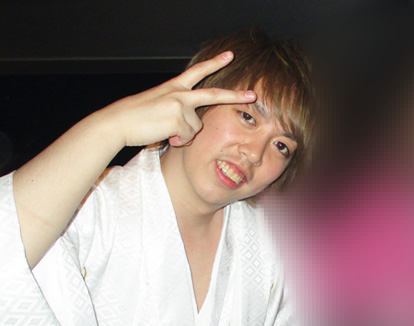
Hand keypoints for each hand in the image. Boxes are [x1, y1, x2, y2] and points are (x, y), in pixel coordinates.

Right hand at [99, 51, 256, 148]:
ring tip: (163, 130)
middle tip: (253, 95)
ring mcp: (180, 105)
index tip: (229, 56)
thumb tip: (189, 131)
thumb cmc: (136, 119)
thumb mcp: (159, 107)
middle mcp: (179, 93)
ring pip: (196, 128)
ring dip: (183, 134)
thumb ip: (178, 112)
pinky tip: (163, 134)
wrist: (118, 123)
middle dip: (235, 96)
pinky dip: (177, 140)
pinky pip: (188, 137)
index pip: (197, 71)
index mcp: (173, 87)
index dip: (214, 63)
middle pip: (214, 94)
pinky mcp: (179, 119)